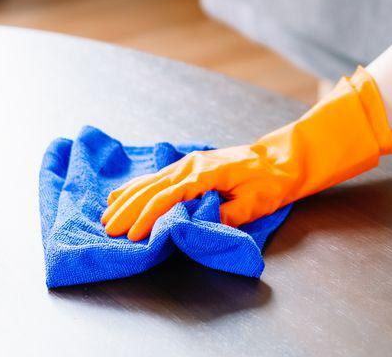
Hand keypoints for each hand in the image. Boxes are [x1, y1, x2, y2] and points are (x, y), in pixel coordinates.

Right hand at [101, 66, 391, 240]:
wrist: (284, 158)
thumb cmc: (273, 180)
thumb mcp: (258, 201)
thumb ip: (231, 213)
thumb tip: (205, 224)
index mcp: (206, 172)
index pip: (169, 195)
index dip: (147, 216)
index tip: (131, 234)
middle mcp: (194, 164)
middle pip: (153, 187)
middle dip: (129, 209)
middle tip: (108, 230)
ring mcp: (192, 162)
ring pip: (152, 180)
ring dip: (128, 198)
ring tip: (107, 215)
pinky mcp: (193, 166)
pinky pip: (159, 177)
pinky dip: (139, 186)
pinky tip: (125, 195)